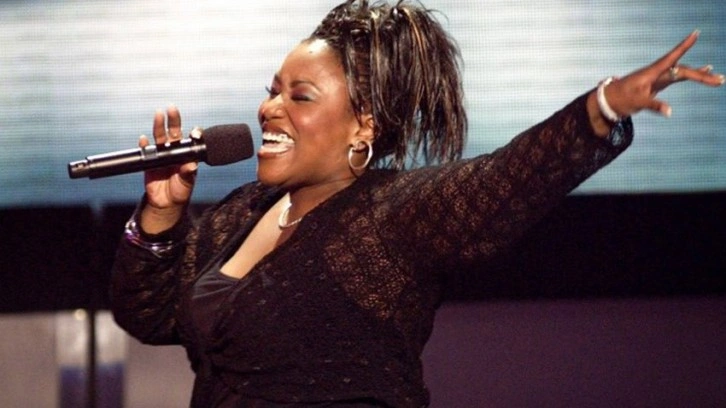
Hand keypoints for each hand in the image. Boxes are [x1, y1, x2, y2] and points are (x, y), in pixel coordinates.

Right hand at [139, 105, 197, 232]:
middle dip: (173, 120)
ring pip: (160, 137)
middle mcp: (174, 151)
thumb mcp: (187, 184)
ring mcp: (161, 155)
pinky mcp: (149, 161)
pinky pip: (146, 150)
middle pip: (173, 132)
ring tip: (158, 114)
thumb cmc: (180, 191)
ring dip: (158, 126)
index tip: (195, 131)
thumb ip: (188, 174)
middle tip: (172, 108)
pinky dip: (144, 144)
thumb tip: (191, 166)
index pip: (190, 139)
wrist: (166, 203)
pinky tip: (143, 139)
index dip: (194, 133)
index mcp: (186, 154)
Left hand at [606, 30, 723, 118]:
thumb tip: (670, 111)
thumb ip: (654, 105)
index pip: (672, 57)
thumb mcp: (637, 102)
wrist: (609, 101)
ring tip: (718, 79)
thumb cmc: (620, 99)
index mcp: (652, 72)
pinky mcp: (658, 83)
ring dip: (700, 76)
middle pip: (684, 71)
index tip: (696, 33)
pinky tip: (704, 71)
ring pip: (683, 74)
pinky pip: (678, 77)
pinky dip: (691, 75)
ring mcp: (659, 77)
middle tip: (720, 80)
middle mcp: (658, 72)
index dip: (684, 46)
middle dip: (702, 75)